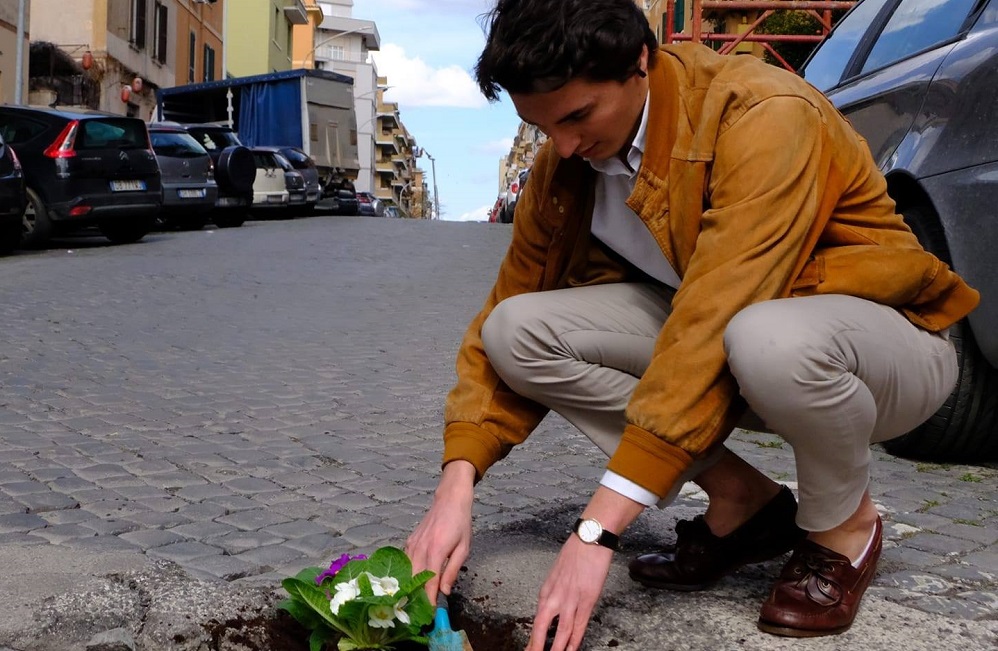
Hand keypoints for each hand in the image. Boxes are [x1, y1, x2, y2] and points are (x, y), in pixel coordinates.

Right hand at [405, 460, 475, 604]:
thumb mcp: (463, 548)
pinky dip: (407, 574)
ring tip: (414, 603)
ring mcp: (412, 544)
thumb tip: (444, 592)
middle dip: (416, 597)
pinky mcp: (408, 541)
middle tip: (419, 614)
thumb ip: (453, 570)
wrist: (449, 499)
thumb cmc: (460, 523)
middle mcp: (420, 548)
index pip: (429, 582)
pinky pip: (406, 562)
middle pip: (414, 579)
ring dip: (410, 587)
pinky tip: (410, 583)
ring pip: (407, 572)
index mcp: (436, 550)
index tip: (429, 615)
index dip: (428, 600)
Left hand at [526, 535, 612, 650]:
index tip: (530, 648)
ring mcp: (570, 599)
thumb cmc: (575, 552)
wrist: (590, 539)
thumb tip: (553, 604)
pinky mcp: (586, 599)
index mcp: (547, 590)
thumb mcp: (557, 572)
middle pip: (541, 627)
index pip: (537, 620)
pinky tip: (571, 649)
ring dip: (557, 649)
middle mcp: (555, 596)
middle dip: (537, 646)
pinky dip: (575, 640)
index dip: (534, 637)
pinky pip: (579, 625)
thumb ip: (554, 590)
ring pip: (561, 631)